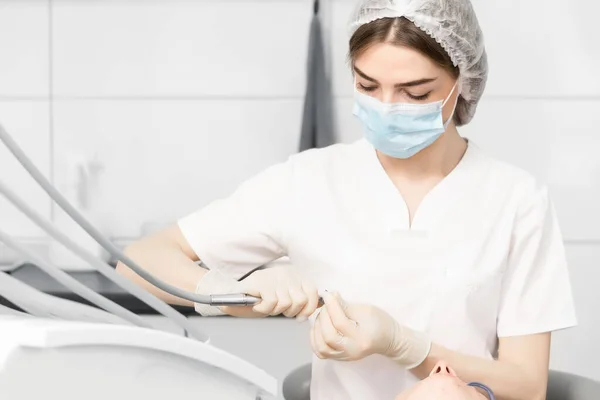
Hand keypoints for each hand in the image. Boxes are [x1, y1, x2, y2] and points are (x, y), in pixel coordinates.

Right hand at [194, 266, 319, 319]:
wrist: (233, 293)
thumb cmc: (261, 296)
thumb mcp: (285, 296)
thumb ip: (302, 299)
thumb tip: (320, 306)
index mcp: (296, 275)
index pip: (312, 292)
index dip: (308, 308)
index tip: (300, 316)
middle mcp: (287, 273)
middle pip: (301, 301)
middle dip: (290, 312)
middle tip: (277, 310)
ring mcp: (275, 277)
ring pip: (287, 303)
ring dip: (275, 310)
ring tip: (266, 306)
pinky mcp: (263, 283)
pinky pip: (272, 303)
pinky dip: (264, 309)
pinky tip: (258, 305)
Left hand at [311, 292, 430, 367]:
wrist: (389, 340)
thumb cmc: (380, 322)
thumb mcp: (366, 310)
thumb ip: (345, 305)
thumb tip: (330, 296)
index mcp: (362, 338)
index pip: (340, 322)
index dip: (331, 306)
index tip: (327, 294)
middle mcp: (352, 350)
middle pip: (329, 336)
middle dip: (323, 317)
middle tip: (326, 306)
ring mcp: (345, 356)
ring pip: (322, 348)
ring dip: (317, 329)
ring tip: (322, 317)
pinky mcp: (340, 358)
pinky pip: (321, 353)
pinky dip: (315, 340)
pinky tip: (318, 328)